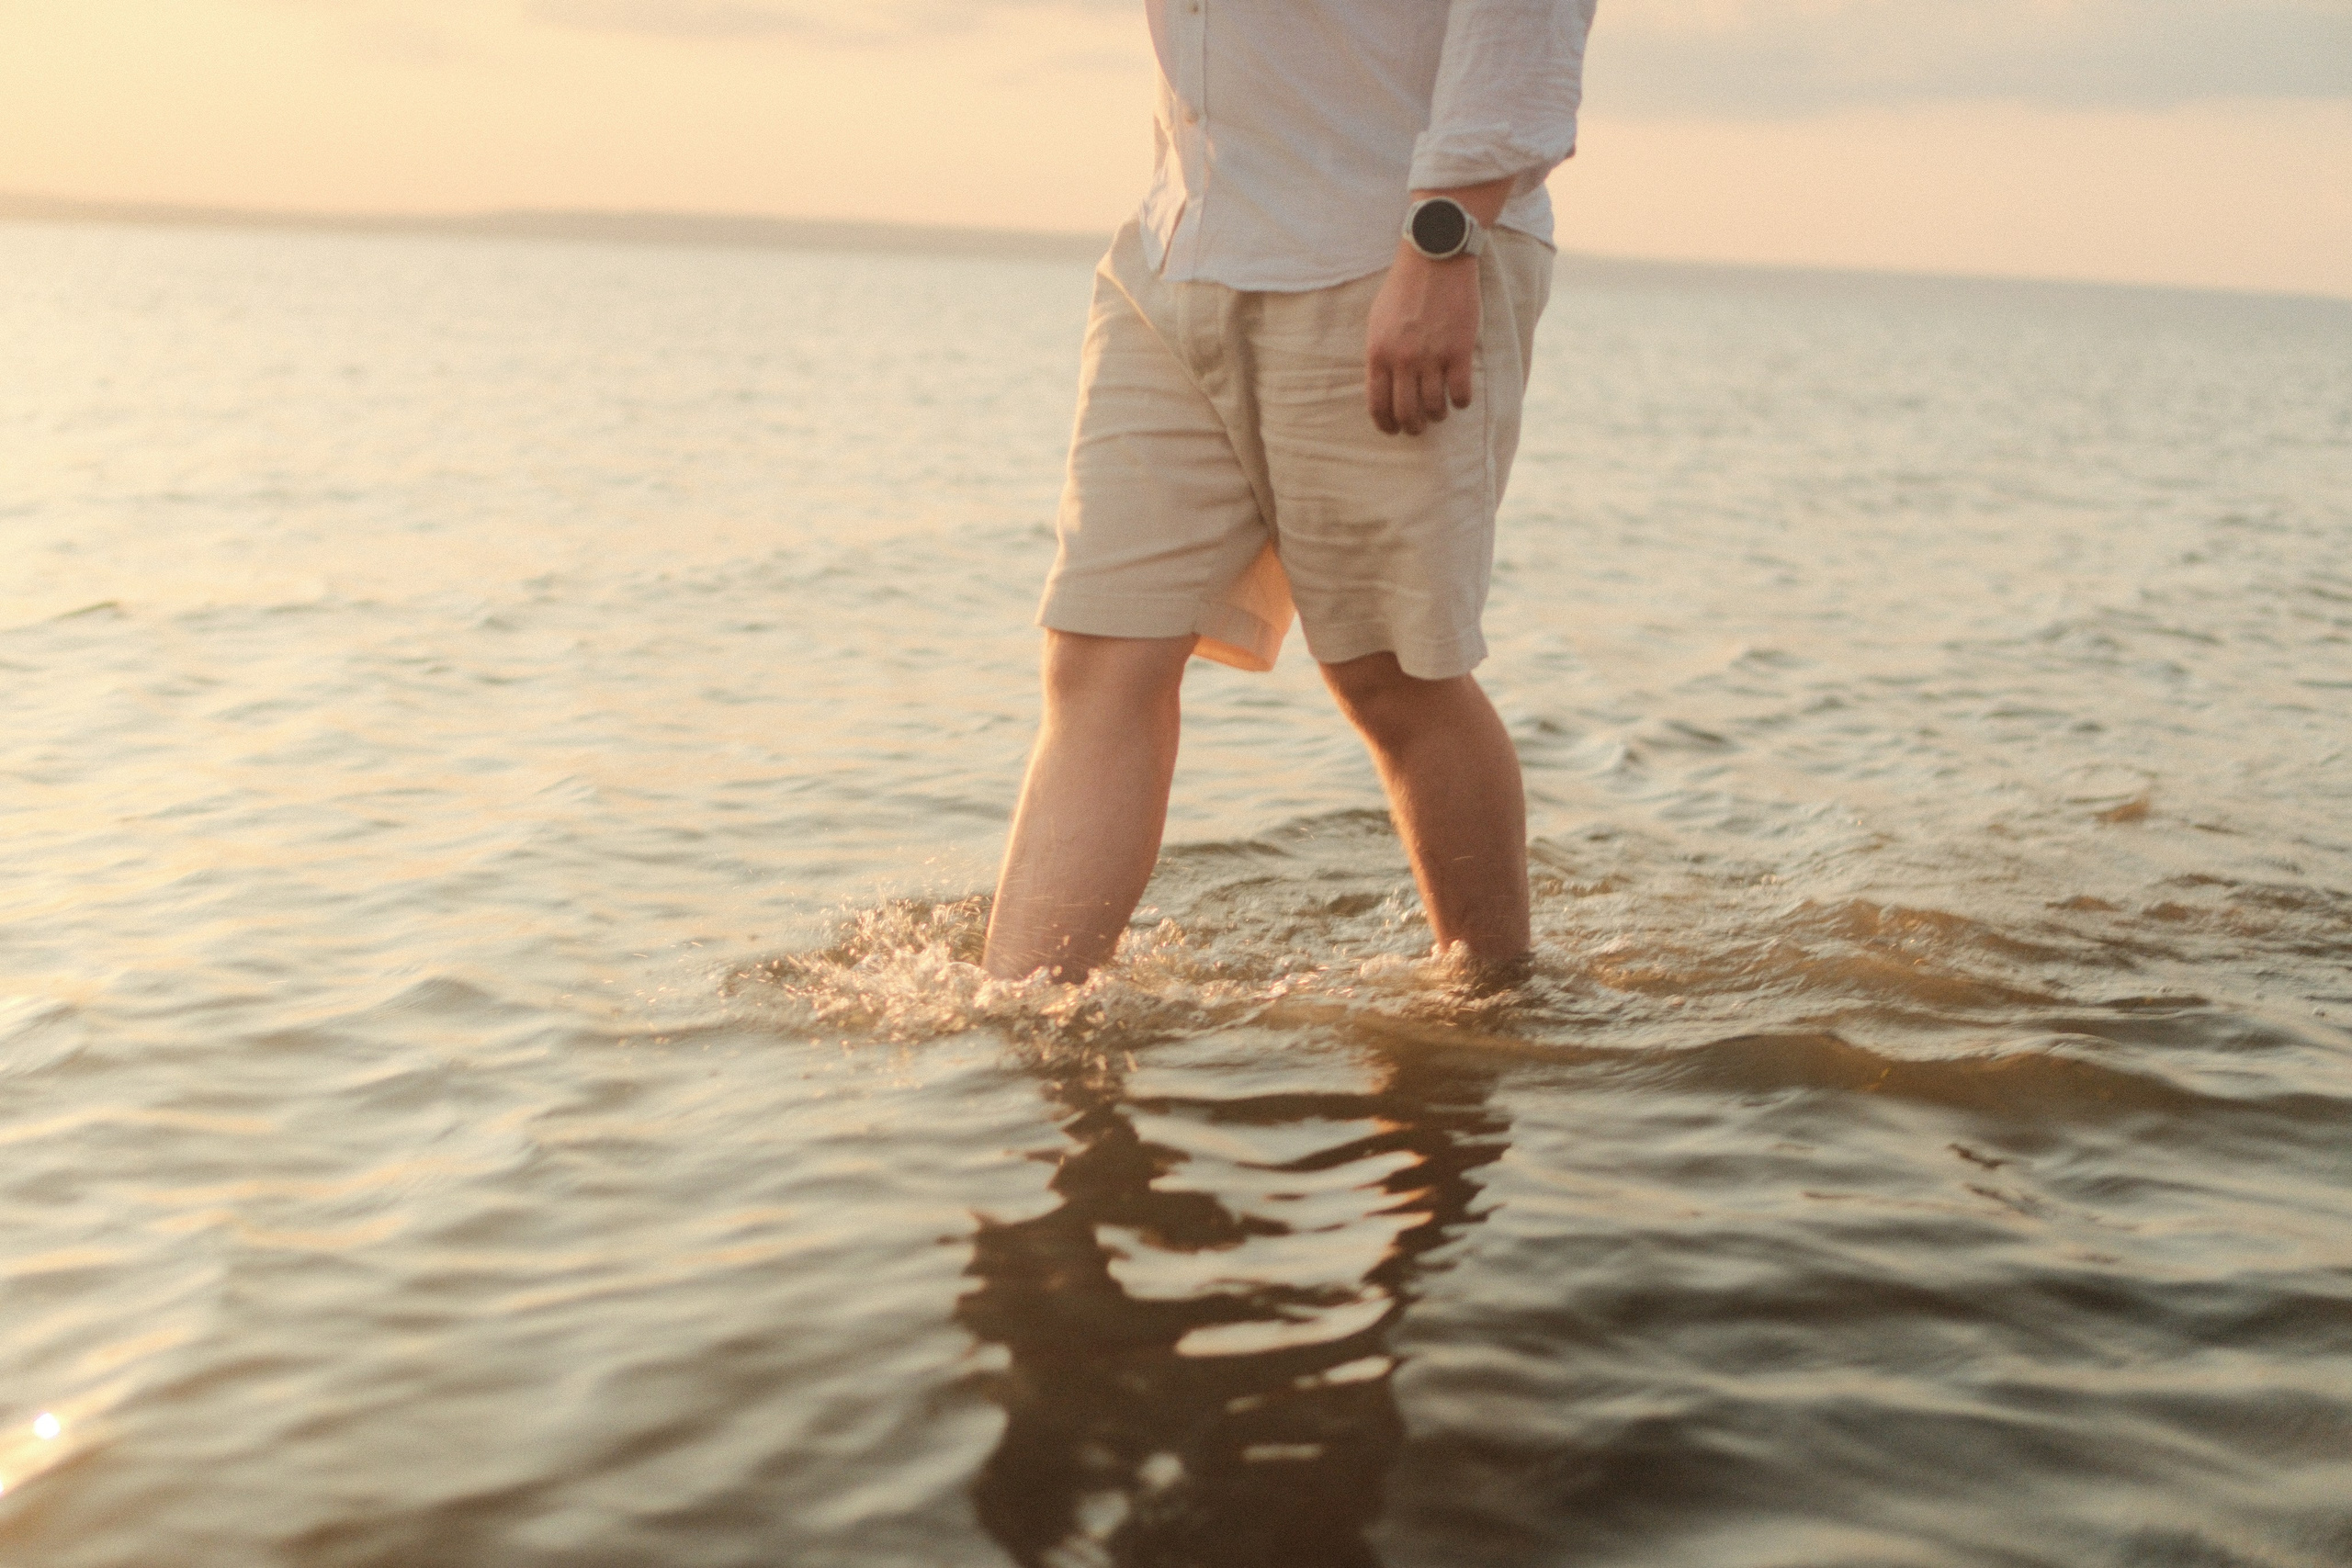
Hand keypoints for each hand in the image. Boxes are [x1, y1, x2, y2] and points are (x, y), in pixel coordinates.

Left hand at [1365, 243, 1479, 435]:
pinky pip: (1461, 394)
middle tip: (1420, 426)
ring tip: (1440, 410)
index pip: (1378, 406)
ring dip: (1438, 415)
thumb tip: (1381, 387)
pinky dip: (1461, 402)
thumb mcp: (1377, 321)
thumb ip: (1378, 354)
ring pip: (1435, 408)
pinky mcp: (1459, 351)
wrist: (1435, 257)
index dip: (1386, 425)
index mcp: (1377, 354)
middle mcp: (1402, 360)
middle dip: (1413, 427)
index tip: (1393, 429)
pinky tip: (1460, 397)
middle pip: (1406, 414)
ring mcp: (1431, 357)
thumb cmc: (1403, 288)